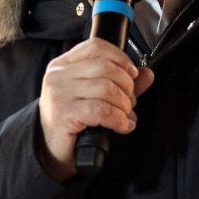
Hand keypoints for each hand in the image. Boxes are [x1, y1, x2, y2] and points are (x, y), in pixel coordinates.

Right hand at [38, 38, 153, 178]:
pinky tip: (122, 126)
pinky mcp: (63, 113)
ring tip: (125, 115)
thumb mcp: (96, 97)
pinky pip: (101, 110)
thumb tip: (147, 74)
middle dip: (126, 86)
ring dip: (124, 105)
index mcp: (64, 65)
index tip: (132, 74)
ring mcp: (59, 93)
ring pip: (106, 88)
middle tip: (129, 103)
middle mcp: (58, 75)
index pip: (96, 46)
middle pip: (105, 67)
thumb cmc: (72, 122)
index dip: (120, 58)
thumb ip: (121, 83)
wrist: (51, 151)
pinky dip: (118, 119)